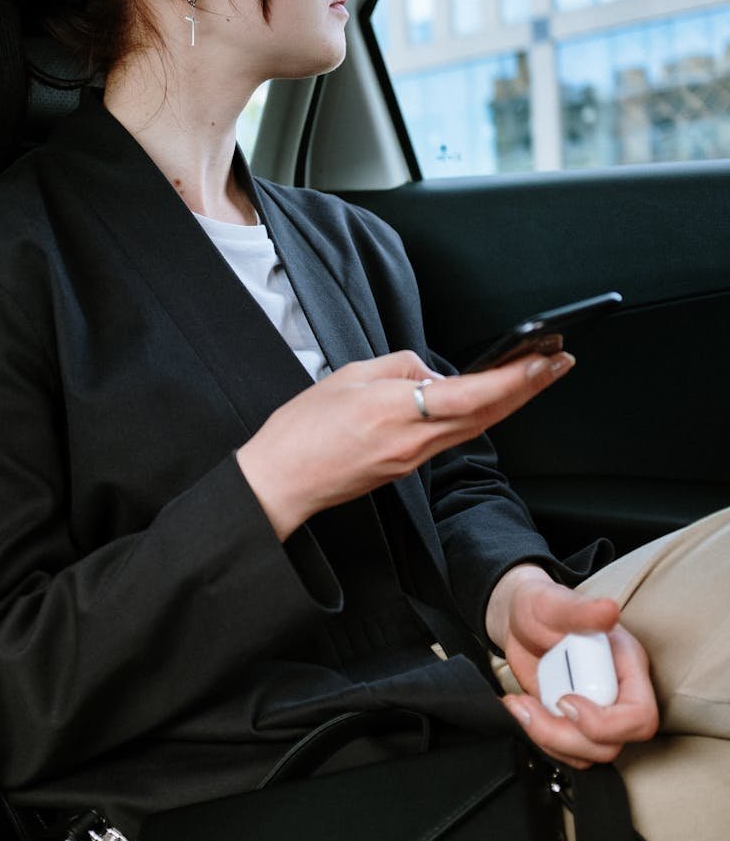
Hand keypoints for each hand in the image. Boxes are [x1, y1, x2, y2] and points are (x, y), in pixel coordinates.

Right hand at [236, 347, 573, 539]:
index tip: (543, 360)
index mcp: (397, 411)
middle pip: (486, 414)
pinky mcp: (406, 468)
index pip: (471, 394)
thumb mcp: (349, 375)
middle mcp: (414, 441)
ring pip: (474, 427)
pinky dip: (477, 416)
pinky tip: (486, 401)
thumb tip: (431, 371)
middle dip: (529, 388)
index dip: (513, 378)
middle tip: (559, 362)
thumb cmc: (303, 429)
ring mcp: (413, 460)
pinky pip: (451, 438)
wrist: (281, 480)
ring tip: (534, 376)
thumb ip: (397, 368)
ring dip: (509, 401)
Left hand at [487, 566, 658, 767]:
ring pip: (589, 754)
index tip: (566, 701)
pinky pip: (568, 752)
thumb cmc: (540, 605)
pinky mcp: (571, 722)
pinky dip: (541, 740)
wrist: (516, 619)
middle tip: (532, 707)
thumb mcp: (552, 602)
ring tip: (521, 707)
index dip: (605, 722)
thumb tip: (609, 609)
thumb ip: (581, 609)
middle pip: (612, 743)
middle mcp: (616, 691)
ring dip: (548, 739)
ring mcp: (594, 710)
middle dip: (567, 735)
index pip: (640, 715)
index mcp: (626, 664)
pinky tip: (521, 711)